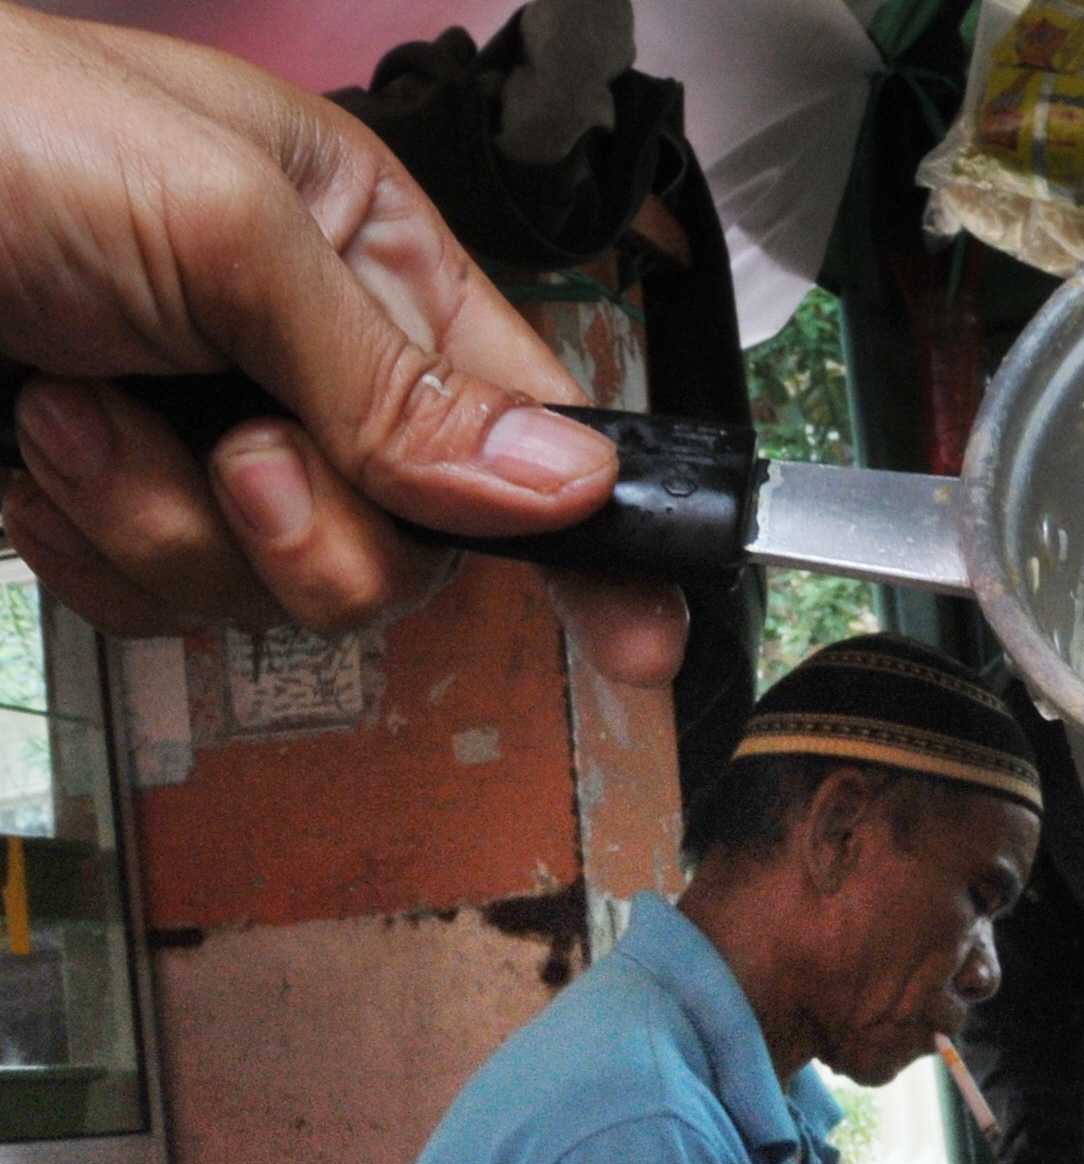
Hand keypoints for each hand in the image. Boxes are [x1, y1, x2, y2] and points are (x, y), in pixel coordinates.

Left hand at [0, 6, 684, 680]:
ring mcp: (197, 436)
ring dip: (169, 523)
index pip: (526, 420)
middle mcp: (296, 356)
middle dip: (317, 526)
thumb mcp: (222, 228)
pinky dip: (87, 540)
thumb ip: (395, 376)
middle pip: (409, 538)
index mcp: (362, 252)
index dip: (586, 529)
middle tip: (236, 454)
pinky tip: (29, 448)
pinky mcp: (100, 500)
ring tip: (74, 409)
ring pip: (277, 587)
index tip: (641, 635)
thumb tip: (559, 486)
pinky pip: (156, 598)